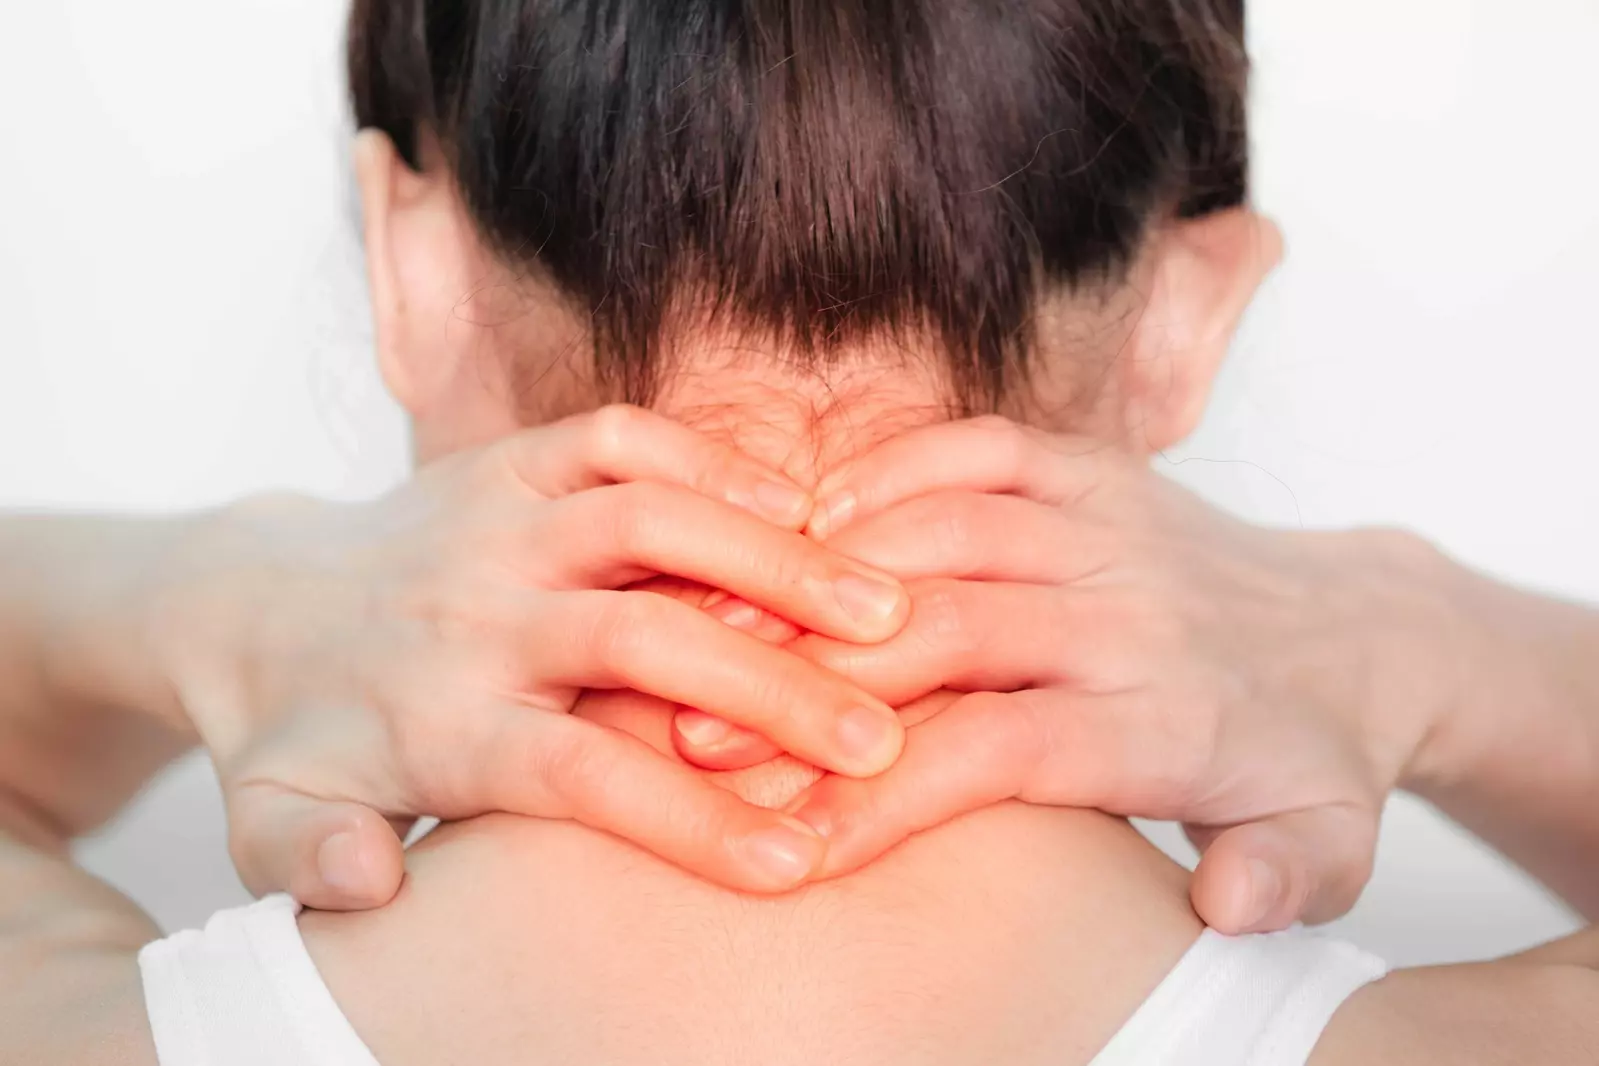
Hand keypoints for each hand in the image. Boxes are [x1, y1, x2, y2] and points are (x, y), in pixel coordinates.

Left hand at [153, 405, 911, 907]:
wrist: (252, 605)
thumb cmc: (297, 736)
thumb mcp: (266, 826)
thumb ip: (307, 862)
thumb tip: (374, 880)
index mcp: (440, 722)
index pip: (578, 775)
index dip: (689, 819)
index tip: (796, 864)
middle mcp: (475, 616)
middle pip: (638, 641)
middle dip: (769, 687)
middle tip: (879, 734)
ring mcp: (495, 523)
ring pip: (645, 523)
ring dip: (770, 562)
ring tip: (884, 605)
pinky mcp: (509, 458)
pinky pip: (617, 438)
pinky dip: (711, 462)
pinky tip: (804, 505)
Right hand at [674, 416, 1447, 932]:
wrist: (1362, 634)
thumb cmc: (1307, 759)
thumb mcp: (1328, 847)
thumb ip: (1283, 879)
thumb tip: (1221, 902)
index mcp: (1167, 719)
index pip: (1002, 752)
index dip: (887, 796)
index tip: (791, 842)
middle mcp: (1131, 615)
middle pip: (953, 630)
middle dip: (819, 680)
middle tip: (704, 729)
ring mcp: (1113, 527)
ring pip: (953, 530)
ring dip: (829, 573)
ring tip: (722, 622)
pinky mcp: (1099, 469)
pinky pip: (983, 449)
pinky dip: (893, 473)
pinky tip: (809, 515)